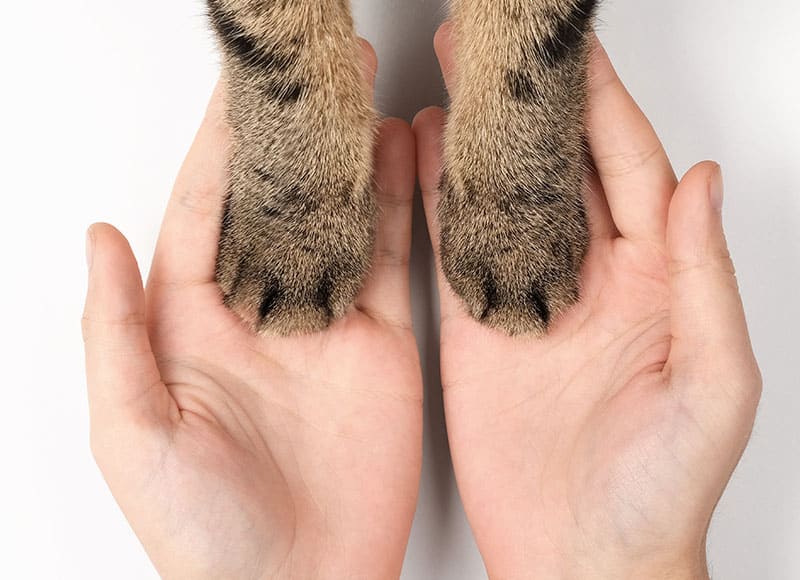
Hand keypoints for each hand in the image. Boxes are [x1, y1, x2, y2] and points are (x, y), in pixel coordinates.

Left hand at [83, 45, 421, 578]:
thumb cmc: (201, 528)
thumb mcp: (130, 430)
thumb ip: (113, 329)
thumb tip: (97, 233)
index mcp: (191, 323)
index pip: (202, 212)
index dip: (218, 149)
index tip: (237, 93)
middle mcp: (260, 311)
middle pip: (273, 202)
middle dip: (290, 136)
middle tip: (311, 76)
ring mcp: (324, 321)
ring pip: (336, 218)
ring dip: (349, 159)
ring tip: (361, 98)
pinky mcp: (380, 339)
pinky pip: (390, 259)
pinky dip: (400, 206)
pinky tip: (403, 158)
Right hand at [414, 26, 760, 578]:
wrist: (586, 558)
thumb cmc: (662, 487)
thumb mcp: (714, 382)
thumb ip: (706, 278)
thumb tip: (703, 182)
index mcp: (657, 278)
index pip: (630, 166)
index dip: (601, 103)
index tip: (570, 50)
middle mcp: (593, 277)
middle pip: (561, 167)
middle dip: (529, 103)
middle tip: (493, 45)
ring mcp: (529, 297)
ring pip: (503, 197)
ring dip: (480, 139)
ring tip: (451, 80)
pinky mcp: (477, 328)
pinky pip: (456, 249)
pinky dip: (439, 200)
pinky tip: (424, 155)